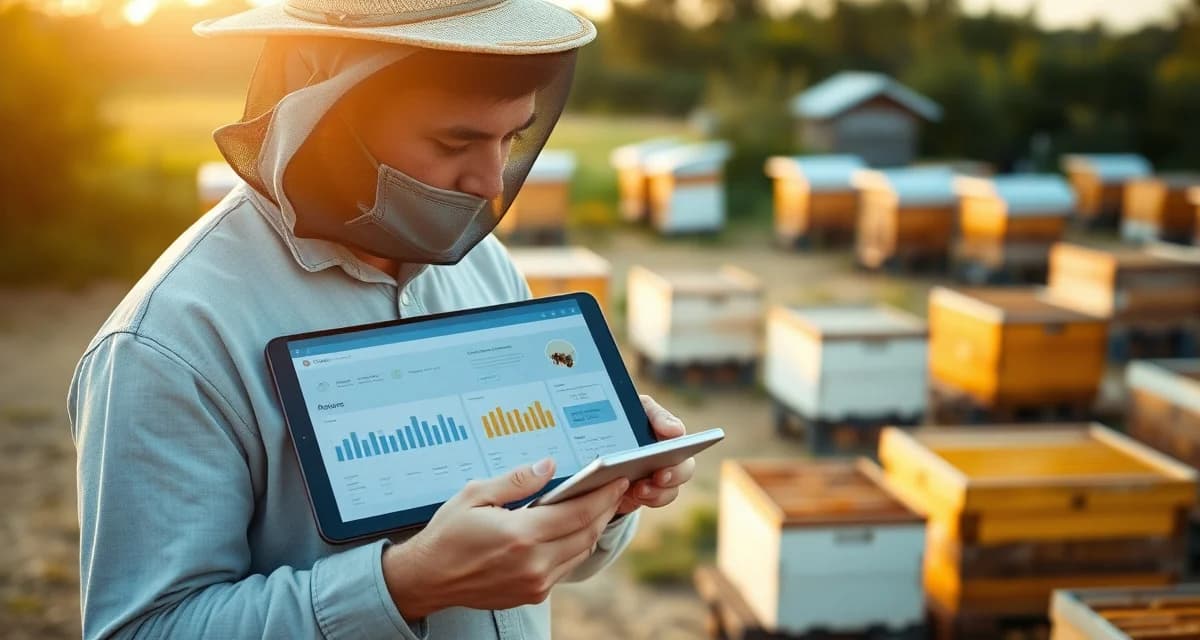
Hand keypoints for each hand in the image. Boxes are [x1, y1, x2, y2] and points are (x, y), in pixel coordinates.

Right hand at [382, 457, 628, 619]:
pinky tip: (573, 527)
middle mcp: (533, 564)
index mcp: (520, 536)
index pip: (578, 513)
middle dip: (605, 508)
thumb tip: (548, 466)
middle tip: (615, 487)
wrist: (427, 578)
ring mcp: (534, 584)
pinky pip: (566, 566)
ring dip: (593, 527)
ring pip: (580, 552)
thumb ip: (515, 481)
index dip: (603, 495)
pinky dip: (575, 545)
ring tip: (599, 503)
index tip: (618, 478)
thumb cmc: (448, 534)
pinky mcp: (532, 595)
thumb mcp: (475, 495)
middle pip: (586, 533)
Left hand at [614, 395, 695, 515]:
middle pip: (684, 469)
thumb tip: (677, 431)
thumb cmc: (623, 418)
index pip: (684, 442)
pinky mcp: (643, 493)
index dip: (684, 446)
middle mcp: (669, 458)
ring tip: (639, 489)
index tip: (672, 448)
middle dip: (674, 474)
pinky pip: (652, 501)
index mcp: (668, 435)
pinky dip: (645, 499)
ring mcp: (657, 478)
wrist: (596, 441)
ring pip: (670, 491)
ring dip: (658, 492)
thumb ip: (656, 415)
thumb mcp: (635, 409)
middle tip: (659, 475)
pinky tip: (631, 494)